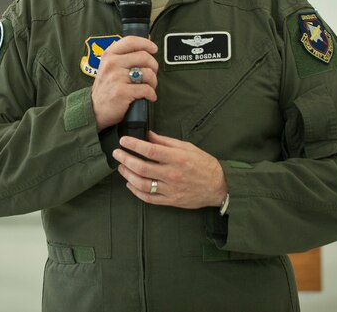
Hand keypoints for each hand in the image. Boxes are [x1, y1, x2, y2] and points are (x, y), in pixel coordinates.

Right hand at [89, 35, 158, 130]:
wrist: (94, 109)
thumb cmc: (106, 88)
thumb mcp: (109, 67)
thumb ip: (125, 56)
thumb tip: (147, 43)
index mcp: (109, 55)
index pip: (131, 41)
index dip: (146, 43)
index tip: (154, 49)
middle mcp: (112, 64)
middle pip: (144, 56)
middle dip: (154, 66)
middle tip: (151, 74)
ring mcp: (116, 78)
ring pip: (148, 73)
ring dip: (153, 82)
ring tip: (149, 87)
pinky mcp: (122, 92)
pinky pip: (147, 89)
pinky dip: (151, 94)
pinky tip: (148, 97)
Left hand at [113, 131, 227, 209]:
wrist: (219, 186)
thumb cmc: (204, 164)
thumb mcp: (187, 147)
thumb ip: (165, 141)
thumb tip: (147, 135)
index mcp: (177, 158)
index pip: (149, 150)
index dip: (133, 145)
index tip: (123, 140)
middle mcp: (172, 174)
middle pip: (142, 168)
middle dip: (125, 159)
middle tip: (117, 153)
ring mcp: (171, 189)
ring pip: (142, 184)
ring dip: (128, 175)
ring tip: (121, 167)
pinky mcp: (171, 201)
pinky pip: (149, 198)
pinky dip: (136, 191)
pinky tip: (130, 184)